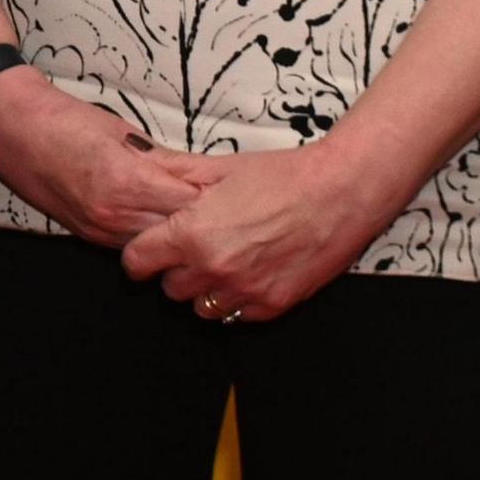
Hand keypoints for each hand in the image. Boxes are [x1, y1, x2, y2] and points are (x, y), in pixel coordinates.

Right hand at [0, 73, 224, 247]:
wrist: (8, 125)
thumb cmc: (62, 118)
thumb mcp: (122, 132)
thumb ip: (160, 159)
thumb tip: (197, 176)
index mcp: (128, 181)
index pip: (191, 204)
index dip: (218, 201)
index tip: (240, 196)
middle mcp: (114, 213)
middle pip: (179, 233)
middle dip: (206, 226)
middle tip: (234, 218)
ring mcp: (98, 228)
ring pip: (157, 246)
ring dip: (180, 238)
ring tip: (207, 229)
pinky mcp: (86, 233)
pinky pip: (131, 243)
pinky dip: (151, 237)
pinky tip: (165, 228)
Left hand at [119, 141, 404, 324]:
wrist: (341, 192)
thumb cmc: (282, 176)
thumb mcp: (219, 168)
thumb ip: (173, 174)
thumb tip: (138, 163)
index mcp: (192, 234)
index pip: (137, 263)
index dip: (140, 254)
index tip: (149, 248)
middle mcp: (215, 269)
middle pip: (169, 289)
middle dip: (175, 270)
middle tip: (192, 249)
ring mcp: (246, 291)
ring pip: (201, 308)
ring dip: (204, 289)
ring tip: (222, 261)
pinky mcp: (274, 305)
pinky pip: (237, 316)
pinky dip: (236, 300)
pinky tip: (248, 272)